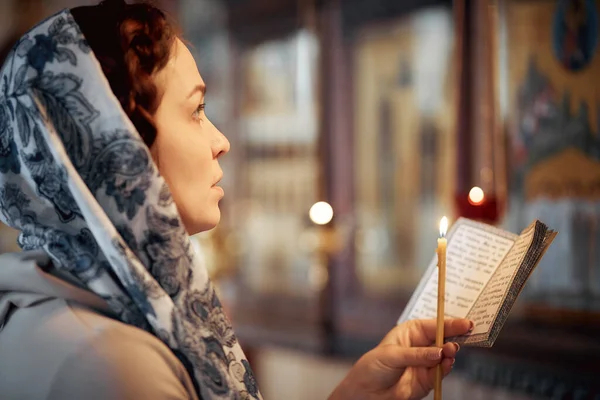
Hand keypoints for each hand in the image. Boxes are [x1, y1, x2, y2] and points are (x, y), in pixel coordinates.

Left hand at [329, 318, 472, 399]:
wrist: (367, 392)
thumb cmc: (374, 367)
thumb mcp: (392, 355)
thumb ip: (417, 354)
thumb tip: (439, 352)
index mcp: (411, 332)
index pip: (434, 325)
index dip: (450, 323)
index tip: (465, 323)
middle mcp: (421, 346)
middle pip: (444, 338)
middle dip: (455, 336)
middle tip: (466, 334)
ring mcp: (426, 363)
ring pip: (445, 355)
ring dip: (450, 353)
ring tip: (451, 351)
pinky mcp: (428, 380)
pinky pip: (441, 372)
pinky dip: (446, 368)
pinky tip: (447, 363)